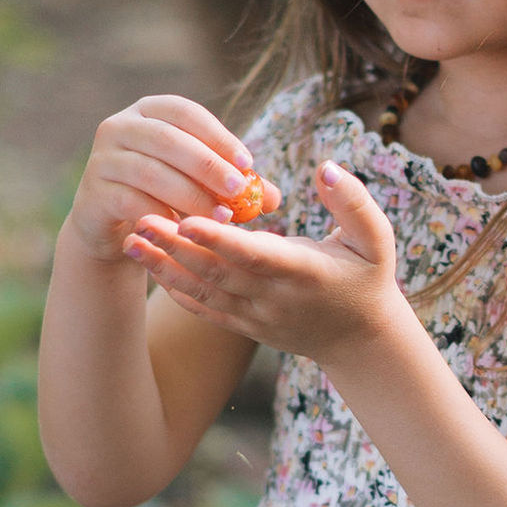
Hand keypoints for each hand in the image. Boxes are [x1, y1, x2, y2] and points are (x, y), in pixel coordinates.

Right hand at [59, 94, 256, 270]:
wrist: (114, 227)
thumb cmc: (164, 196)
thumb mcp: (197, 184)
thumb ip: (231, 185)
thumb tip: (274, 198)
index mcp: (148, 110)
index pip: (185, 112)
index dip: (218, 135)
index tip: (248, 163)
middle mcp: (119, 126)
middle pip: (167, 139)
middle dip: (208, 165)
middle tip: (238, 190)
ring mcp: (102, 158)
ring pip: (150, 172)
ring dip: (190, 195)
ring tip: (222, 218)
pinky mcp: (93, 193)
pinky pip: (131, 201)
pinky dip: (162, 216)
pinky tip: (187, 231)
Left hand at [126, 158, 403, 363]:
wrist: (360, 340)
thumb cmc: (368, 277)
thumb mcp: (376, 238)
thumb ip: (353, 201)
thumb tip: (325, 167)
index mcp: (304, 272)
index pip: (255, 254)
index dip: (219, 240)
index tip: (187, 218)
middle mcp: (274, 297)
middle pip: (217, 272)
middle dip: (176, 248)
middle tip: (140, 219)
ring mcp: (256, 315)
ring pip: (203, 292)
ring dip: (164, 268)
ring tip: (130, 241)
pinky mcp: (245, 325)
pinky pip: (204, 310)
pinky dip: (175, 290)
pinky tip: (148, 266)